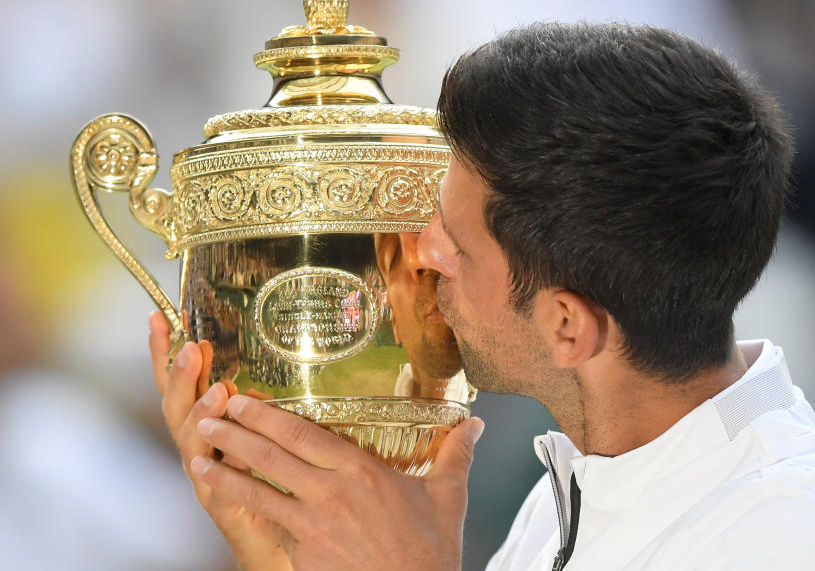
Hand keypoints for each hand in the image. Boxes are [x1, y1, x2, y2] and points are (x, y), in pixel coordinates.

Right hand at [149, 311, 292, 570]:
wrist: (271, 538)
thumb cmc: (266, 480)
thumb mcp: (258, 432)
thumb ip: (250, 407)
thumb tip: (249, 382)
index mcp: (204, 425)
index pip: (180, 383)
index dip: (166, 353)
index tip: (160, 318)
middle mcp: (196, 447)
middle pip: (176, 406)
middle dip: (181, 376)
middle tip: (191, 347)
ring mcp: (204, 475)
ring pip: (192, 441)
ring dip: (202, 413)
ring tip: (218, 391)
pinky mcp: (221, 502)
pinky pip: (219, 479)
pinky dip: (224, 460)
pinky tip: (233, 445)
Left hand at [190, 393, 484, 570]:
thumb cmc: (430, 553)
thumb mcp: (448, 498)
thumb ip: (455, 455)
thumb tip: (476, 425)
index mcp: (360, 471)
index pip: (303, 433)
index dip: (267, 415)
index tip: (243, 399)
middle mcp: (330, 493)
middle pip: (273, 455)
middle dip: (235, 433)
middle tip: (208, 415)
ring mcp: (312, 527)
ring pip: (258, 491)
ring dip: (224, 472)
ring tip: (196, 457)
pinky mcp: (304, 555)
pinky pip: (267, 526)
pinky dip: (242, 510)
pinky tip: (223, 502)